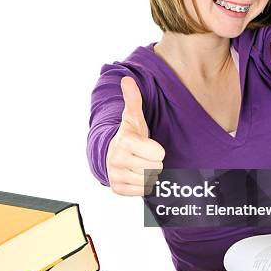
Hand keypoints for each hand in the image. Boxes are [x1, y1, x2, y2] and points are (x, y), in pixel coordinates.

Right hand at [106, 76, 164, 195]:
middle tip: (144, 155)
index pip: (159, 154)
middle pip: (156, 168)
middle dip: (153, 162)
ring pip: (150, 180)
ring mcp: (115, 176)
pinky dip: (143, 185)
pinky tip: (135, 175)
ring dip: (149, 173)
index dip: (157, 150)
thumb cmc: (130, 134)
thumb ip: (133, 100)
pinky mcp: (117, 189)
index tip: (147, 145)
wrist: (112, 153)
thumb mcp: (133, 118)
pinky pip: (143, 191)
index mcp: (125, 142)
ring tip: (140, 164)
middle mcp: (117, 160)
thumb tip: (127, 79)